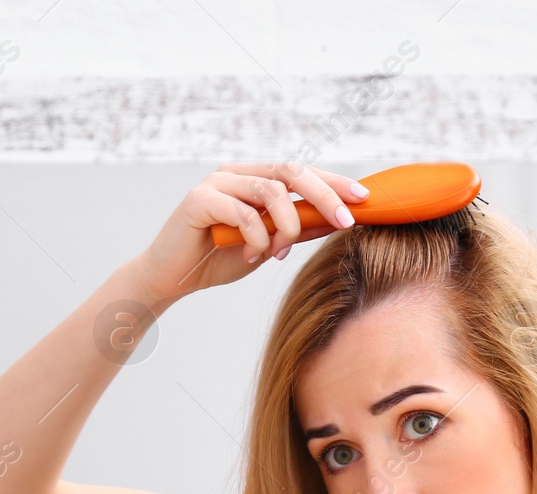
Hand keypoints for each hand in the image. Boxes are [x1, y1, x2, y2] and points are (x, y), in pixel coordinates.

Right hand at [129, 162, 368, 303]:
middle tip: (346, 220)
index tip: (364, 199)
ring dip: (287, 226)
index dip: (334, 182)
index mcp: (254, 179)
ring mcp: (216, 183)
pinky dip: (258, 237)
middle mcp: (236, 174)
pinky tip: (255, 256)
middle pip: (291, 170)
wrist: (171, 279)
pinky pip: (243, 213)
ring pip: (271, 191)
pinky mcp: (199, 199)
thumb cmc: (218, 260)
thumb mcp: (269, 245)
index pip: (301, 172)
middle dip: (325, 195)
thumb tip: (338, 219)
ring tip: (280, 252)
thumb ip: (298, 229)